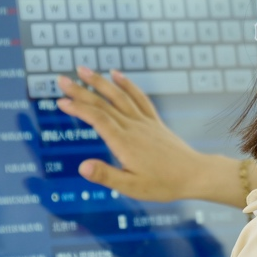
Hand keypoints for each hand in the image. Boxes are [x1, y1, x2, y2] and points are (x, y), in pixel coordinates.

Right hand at [56, 67, 214, 202]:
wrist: (194, 174)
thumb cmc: (164, 184)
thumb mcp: (132, 187)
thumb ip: (106, 176)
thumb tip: (82, 167)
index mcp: (124, 143)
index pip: (98, 119)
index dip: (79, 108)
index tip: (61, 101)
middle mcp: (133, 127)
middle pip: (103, 104)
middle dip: (81, 91)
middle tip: (61, 79)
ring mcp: (144, 122)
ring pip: (119, 96)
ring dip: (100, 81)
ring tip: (83, 69)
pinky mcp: (153, 121)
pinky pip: (139, 97)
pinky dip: (127, 84)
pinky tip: (116, 74)